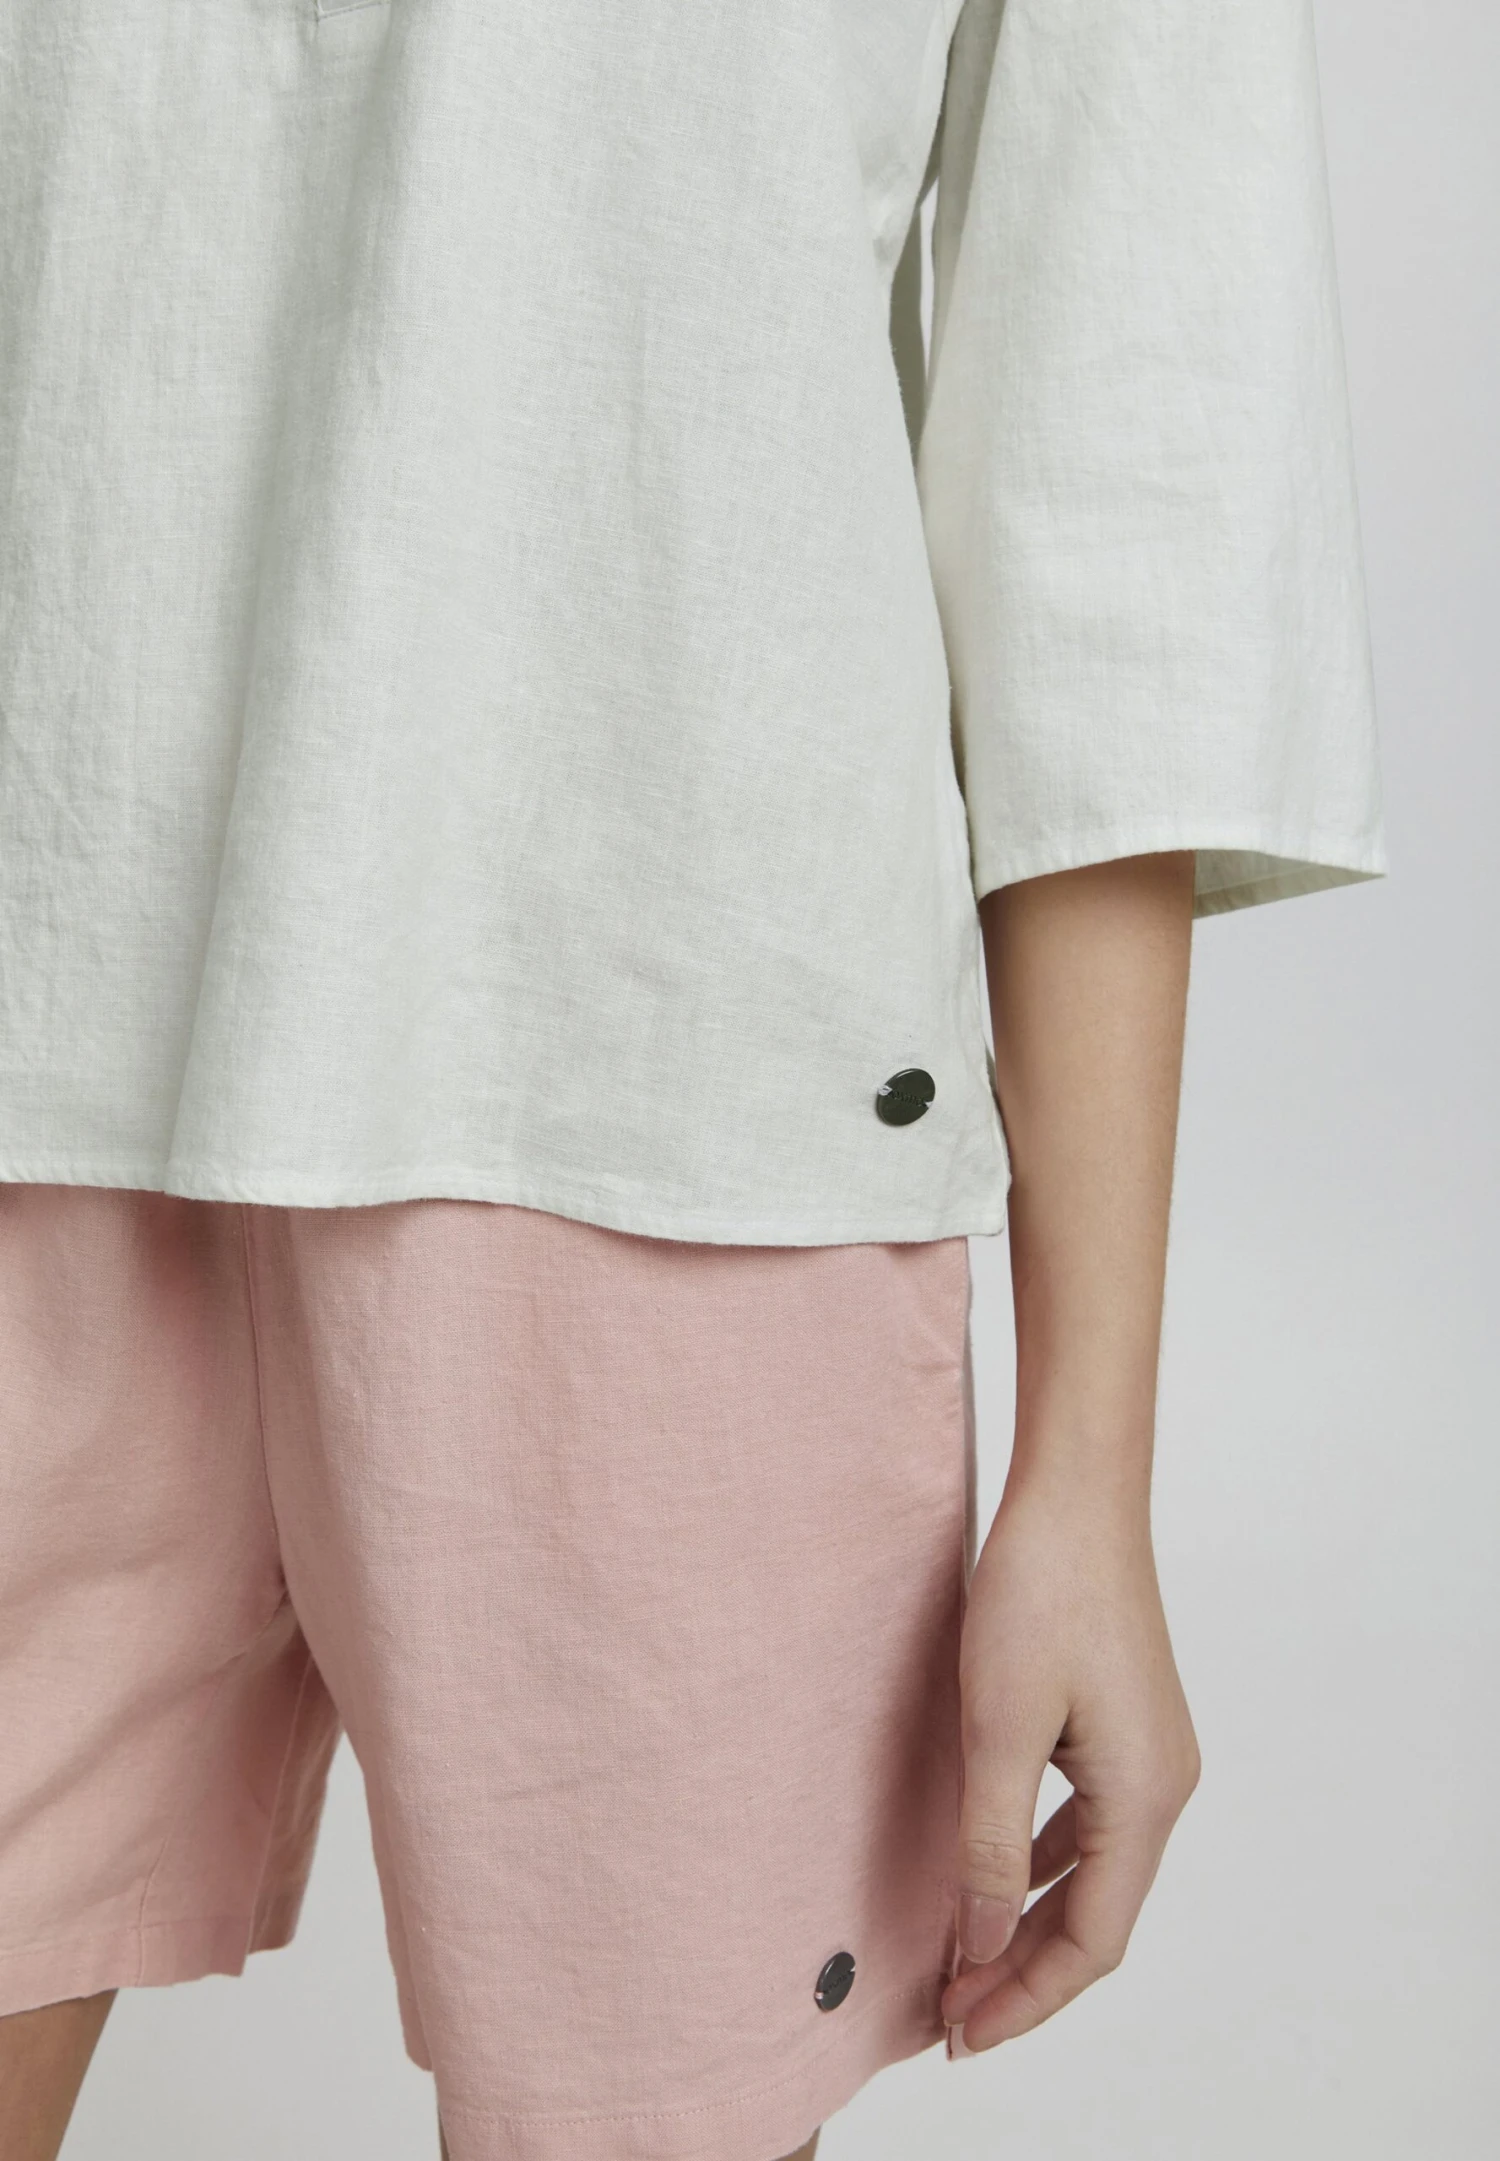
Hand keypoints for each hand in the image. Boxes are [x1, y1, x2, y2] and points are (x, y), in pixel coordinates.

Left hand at [940, 1471, 1199, 2050]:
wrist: (1079, 1493)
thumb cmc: (1043, 1592)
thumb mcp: (1000, 1727)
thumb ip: (989, 1844)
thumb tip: (980, 1942)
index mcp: (1143, 1798)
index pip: (1091, 1941)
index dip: (1026, 1997)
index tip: (961, 2032)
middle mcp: (1164, 1786)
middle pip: (1097, 1917)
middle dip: (1024, 1971)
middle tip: (951, 2012)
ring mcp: (1151, 1754)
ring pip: (1091, 1874)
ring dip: (1029, 1922)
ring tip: (966, 1960)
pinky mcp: (1127, 1725)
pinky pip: (1088, 1825)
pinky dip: (1040, 1865)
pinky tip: (997, 1875)